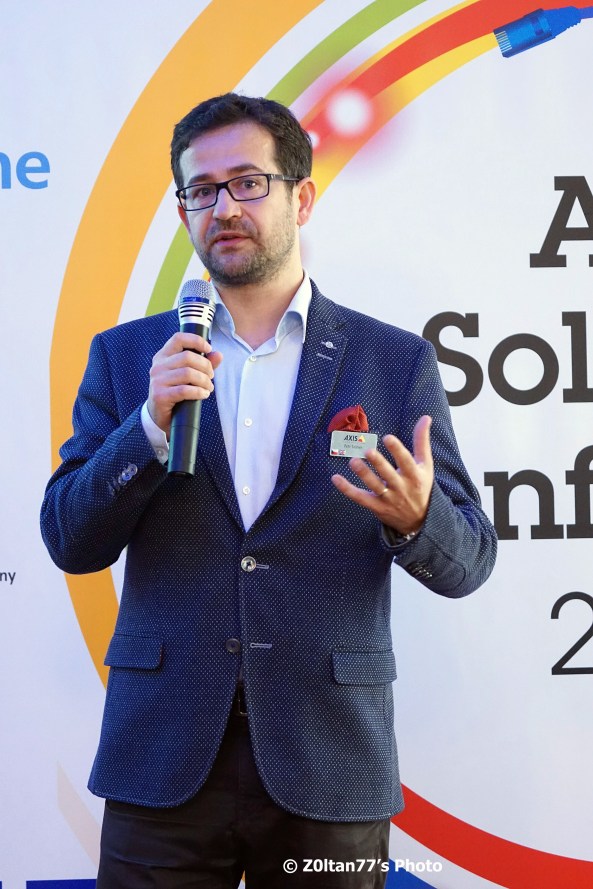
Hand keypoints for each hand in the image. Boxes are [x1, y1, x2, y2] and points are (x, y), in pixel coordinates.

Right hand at [147, 332, 222, 437]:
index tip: (208, 349)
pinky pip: (184, 390)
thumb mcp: (188, 376)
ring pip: (188, 373)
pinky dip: (198, 392)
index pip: (178, 338)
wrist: (159, 415)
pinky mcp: (160, 395)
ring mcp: (157, 380)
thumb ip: (203, 364)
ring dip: (204, 381)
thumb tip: (218, 355)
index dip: (196, 341)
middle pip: (187, 357)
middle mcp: (158, 366)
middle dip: (205, 366)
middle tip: (211, 377)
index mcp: (163, 356)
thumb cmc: (175, 392)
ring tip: (208, 388)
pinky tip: (203, 395)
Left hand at [331, 415, 433, 535]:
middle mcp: (401, 487)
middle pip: (388, 474)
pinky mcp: (377, 507)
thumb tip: (425, 417)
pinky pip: (360, 498)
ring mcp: (389, 498)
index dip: (397, 450)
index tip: (387, 438)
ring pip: (374, 486)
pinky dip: (347, 489)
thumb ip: (422, 441)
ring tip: (353, 461)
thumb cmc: (421, 486)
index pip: (406, 461)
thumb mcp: (426, 464)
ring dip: (363, 474)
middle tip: (368, 451)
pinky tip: (336, 478)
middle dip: (378, 463)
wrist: (419, 520)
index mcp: (415, 475)